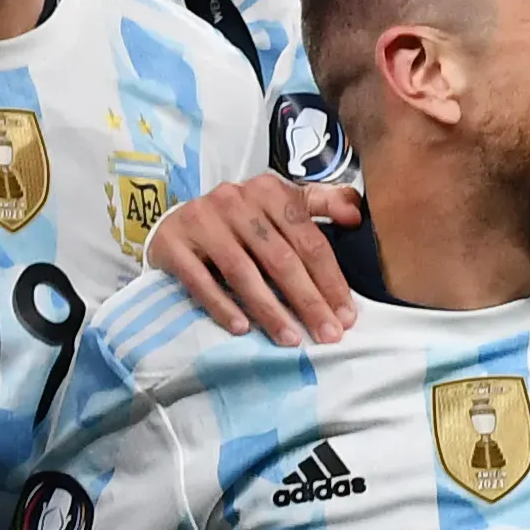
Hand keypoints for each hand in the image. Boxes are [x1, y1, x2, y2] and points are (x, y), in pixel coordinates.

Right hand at [152, 173, 363, 344]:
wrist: (175, 221)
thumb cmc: (241, 219)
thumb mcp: (281, 202)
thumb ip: (320, 204)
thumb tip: (356, 215)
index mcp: (269, 191)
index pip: (308, 240)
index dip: (331, 280)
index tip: (346, 316)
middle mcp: (236, 200)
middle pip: (280, 258)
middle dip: (308, 301)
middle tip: (327, 335)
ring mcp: (202, 220)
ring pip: (243, 271)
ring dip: (269, 309)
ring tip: (291, 339)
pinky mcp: (173, 243)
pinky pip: (200, 280)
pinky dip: (222, 305)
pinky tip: (242, 328)